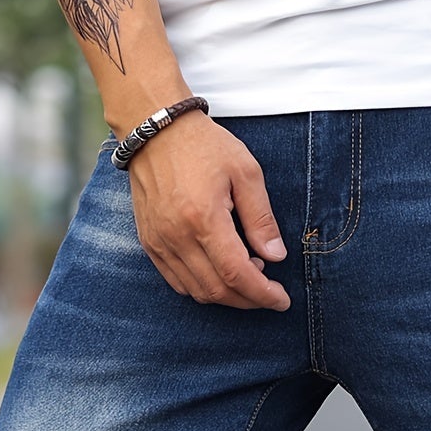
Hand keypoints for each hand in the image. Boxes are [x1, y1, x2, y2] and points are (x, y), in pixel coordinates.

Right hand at [126, 112, 290, 310]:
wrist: (155, 130)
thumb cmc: (203, 145)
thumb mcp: (245, 172)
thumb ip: (261, 218)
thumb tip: (276, 257)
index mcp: (203, 218)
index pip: (236, 274)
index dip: (262, 294)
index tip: (281, 300)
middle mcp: (177, 236)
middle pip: (217, 290)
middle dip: (248, 299)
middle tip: (268, 290)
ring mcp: (159, 242)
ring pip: (197, 292)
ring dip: (227, 295)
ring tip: (247, 274)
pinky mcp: (149, 243)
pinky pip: (177, 283)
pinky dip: (202, 288)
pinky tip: (219, 272)